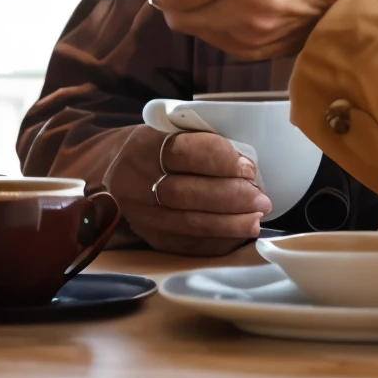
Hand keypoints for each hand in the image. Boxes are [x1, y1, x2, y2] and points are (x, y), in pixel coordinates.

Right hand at [106, 126, 272, 256]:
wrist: (115, 170)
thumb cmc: (160, 148)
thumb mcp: (174, 132)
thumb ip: (205, 145)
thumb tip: (247, 169)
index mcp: (145, 146)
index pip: (184, 153)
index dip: (221, 162)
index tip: (249, 169)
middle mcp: (136, 181)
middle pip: (186, 193)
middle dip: (232, 198)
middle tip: (262, 201)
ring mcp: (139, 213)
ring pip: (186, 224)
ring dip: (229, 224)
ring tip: (256, 221)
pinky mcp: (147, 236)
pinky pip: (185, 245)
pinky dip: (216, 242)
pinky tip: (237, 235)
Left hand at [149, 0, 377, 60]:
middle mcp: (246, 7)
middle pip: (180, 17)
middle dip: (174, 5)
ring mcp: (254, 36)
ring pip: (199, 33)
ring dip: (197, 19)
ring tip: (215, 1)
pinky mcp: (261, 54)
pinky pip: (222, 44)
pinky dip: (219, 31)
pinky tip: (235, 16)